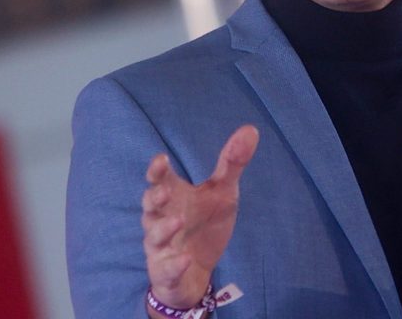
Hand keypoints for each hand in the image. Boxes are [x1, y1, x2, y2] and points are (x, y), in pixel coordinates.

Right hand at [141, 125, 258, 308]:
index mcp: (173, 197)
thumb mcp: (222, 192)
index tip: (160, 159)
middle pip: (150, 207)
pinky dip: (174, 265)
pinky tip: (185, 260)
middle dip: (154, 198)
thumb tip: (251, 129)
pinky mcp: (166, 272)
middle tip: (164, 191)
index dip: (157, 171)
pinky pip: (166, 269)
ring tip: (178, 222)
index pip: (159, 180)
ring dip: (163, 229)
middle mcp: (161, 220)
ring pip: (154, 238)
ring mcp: (161, 247)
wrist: (197, 270)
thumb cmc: (204, 223)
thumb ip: (232, 163)